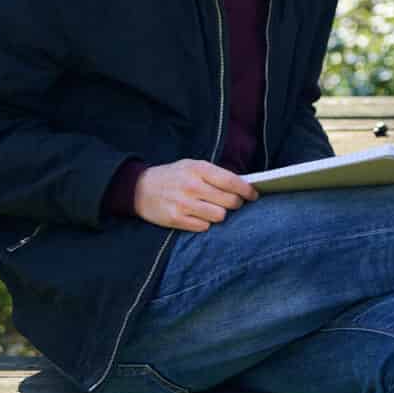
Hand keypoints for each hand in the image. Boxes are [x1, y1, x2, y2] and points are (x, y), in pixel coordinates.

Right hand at [133, 159, 257, 231]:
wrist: (139, 188)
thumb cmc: (173, 176)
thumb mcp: (192, 166)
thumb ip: (214, 174)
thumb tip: (242, 185)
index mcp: (198, 169)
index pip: (231, 181)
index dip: (247, 190)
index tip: (254, 195)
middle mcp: (192, 186)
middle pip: (229, 201)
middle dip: (236, 203)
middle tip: (233, 203)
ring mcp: (183, 204)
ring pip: (220, 216)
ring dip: (220, 214)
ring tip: (214, 209)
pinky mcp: (176, 219)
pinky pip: (204, 227)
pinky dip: (205, 223)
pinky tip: (199, 216)